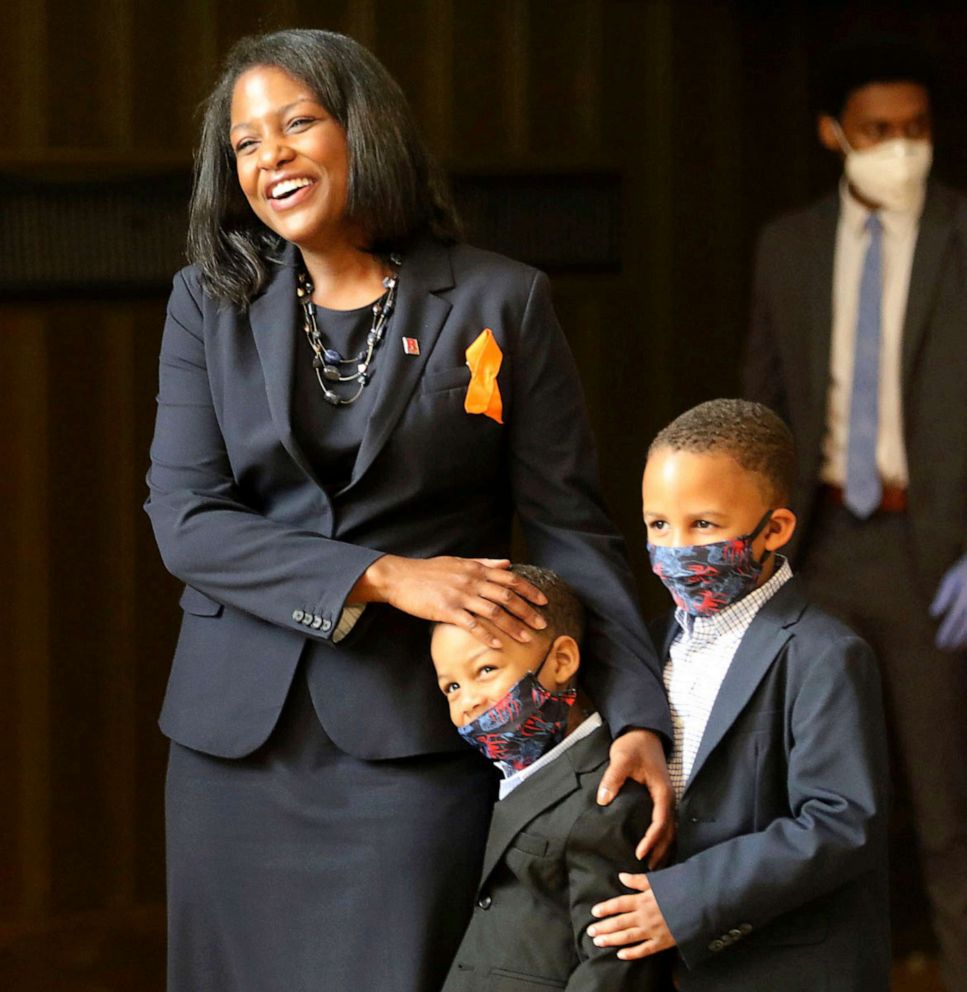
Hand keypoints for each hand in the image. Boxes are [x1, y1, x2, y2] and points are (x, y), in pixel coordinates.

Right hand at [350, 555, 547, 647]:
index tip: (543, 601)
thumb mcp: (459, 562)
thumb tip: (507, 563)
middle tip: (542, 623)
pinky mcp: (447, 610)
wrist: (400, 577)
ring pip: (494, 612)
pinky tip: (498, 644)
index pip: (510, 579)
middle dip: (527, 611)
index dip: (529, 590)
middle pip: (507, 597)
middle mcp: (472, 581)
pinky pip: (472, 624)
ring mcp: (460, 596)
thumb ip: (484, 563)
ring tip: (527, 638)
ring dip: (513, 626)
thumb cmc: (429, 571)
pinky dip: (486, 634)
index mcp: (476, 569)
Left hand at [587, 872, 675, 958]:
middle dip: (604, 927)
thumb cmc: (678, 890)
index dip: (606, 908)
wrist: (699, 905)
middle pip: (620, 922)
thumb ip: (638, 880)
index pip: (619, 904)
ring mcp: (652, 931)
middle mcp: (645, 916)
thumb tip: (621, 876)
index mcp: (643, 899)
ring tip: (598, 941)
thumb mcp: (658, 881)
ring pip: (628, 937)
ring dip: (612, 940)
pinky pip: (644, 950)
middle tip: (590, 931)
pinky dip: (632, 953)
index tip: (594, 912)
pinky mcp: (661, 942)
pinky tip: (620, 955)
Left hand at [596, 729, 674, 866]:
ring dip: (661, 849)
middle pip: (668, 832)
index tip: (639, 854)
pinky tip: (651, 849)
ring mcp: (665, 800)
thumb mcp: (621, 759)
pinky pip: (663, 824)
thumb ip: (613, 778)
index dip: (651, 840)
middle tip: (646, 873)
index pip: (660, 822)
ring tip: (650, 868)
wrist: (642, 733)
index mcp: (662, 792)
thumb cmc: (633, 745)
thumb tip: (603, 800)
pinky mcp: (659, 799)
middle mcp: (667, 799)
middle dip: (659, 852)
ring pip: (668, 830)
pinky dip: (660, 839)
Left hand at [930, 553, 966, 651]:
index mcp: (965, 595)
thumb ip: (943, 596)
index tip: (939, 644)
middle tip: (946, 649)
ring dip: (966, 640)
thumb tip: (934, 615)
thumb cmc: (965, 569)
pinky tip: (966, 641)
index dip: (947, 632)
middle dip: (957, 640)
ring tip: (957, 648)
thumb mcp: (951, 578)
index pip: (954, 618)